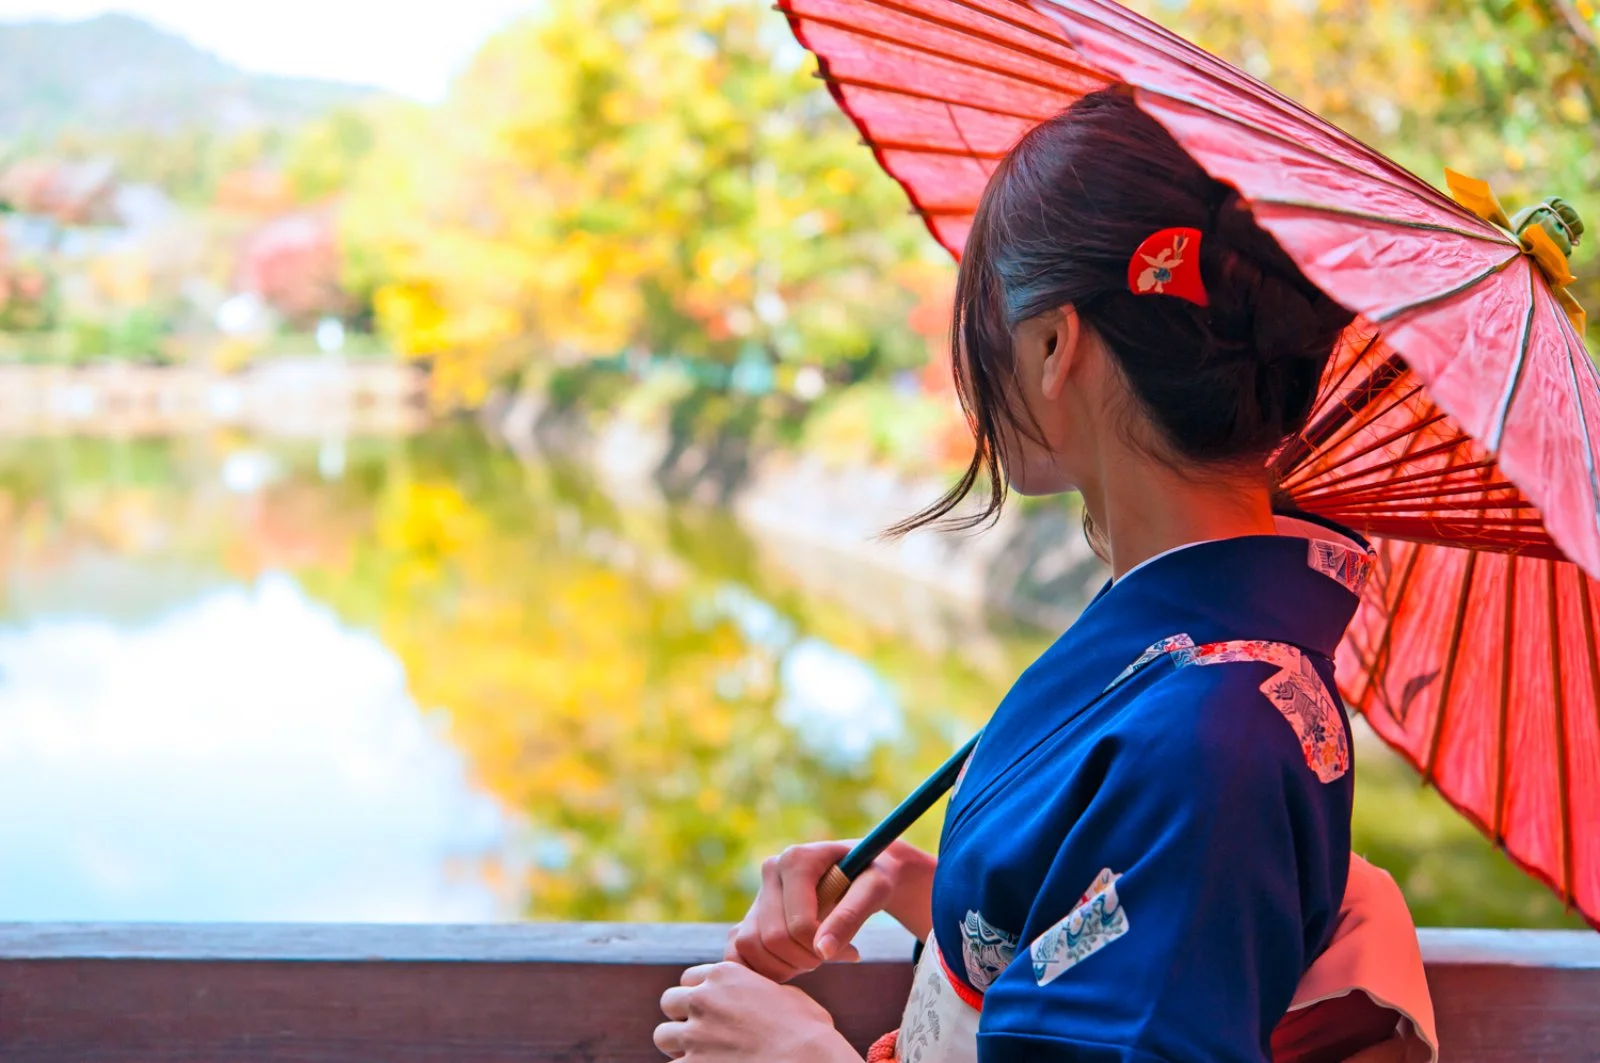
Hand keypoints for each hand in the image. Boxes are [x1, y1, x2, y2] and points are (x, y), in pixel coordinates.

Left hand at [655, 962, 857, 1061]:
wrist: (806, 1062)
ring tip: (700, 1055)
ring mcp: (694, 1034)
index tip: (711, 1010)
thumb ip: (760, 990)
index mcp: (725, 976)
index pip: (689, 978)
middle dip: (682, 1016)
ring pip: (663, 1036)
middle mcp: (703, 999)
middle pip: (670, 1002)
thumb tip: (758, 995)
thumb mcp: (787, 995)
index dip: (700, 994)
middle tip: (701, 1033)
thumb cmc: (807, 1032)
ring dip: (678, 1045)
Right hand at [725, 839, 935, 982]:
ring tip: (815, 958)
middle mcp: (770, 871)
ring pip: (749, 946)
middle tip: (833, 955)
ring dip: (784, 967)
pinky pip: (737, 951)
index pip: (798, 924)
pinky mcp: (751, 914)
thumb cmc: (873, 877)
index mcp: (796, 859)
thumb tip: (823, 952)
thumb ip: (850, 916)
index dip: (822, 948)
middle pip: (772, 939)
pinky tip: (791, 966)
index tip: (851, 951)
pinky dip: (760, 968)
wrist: (863, 873)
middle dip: (805, 960)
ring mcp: (757, 893)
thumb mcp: (875, 890)